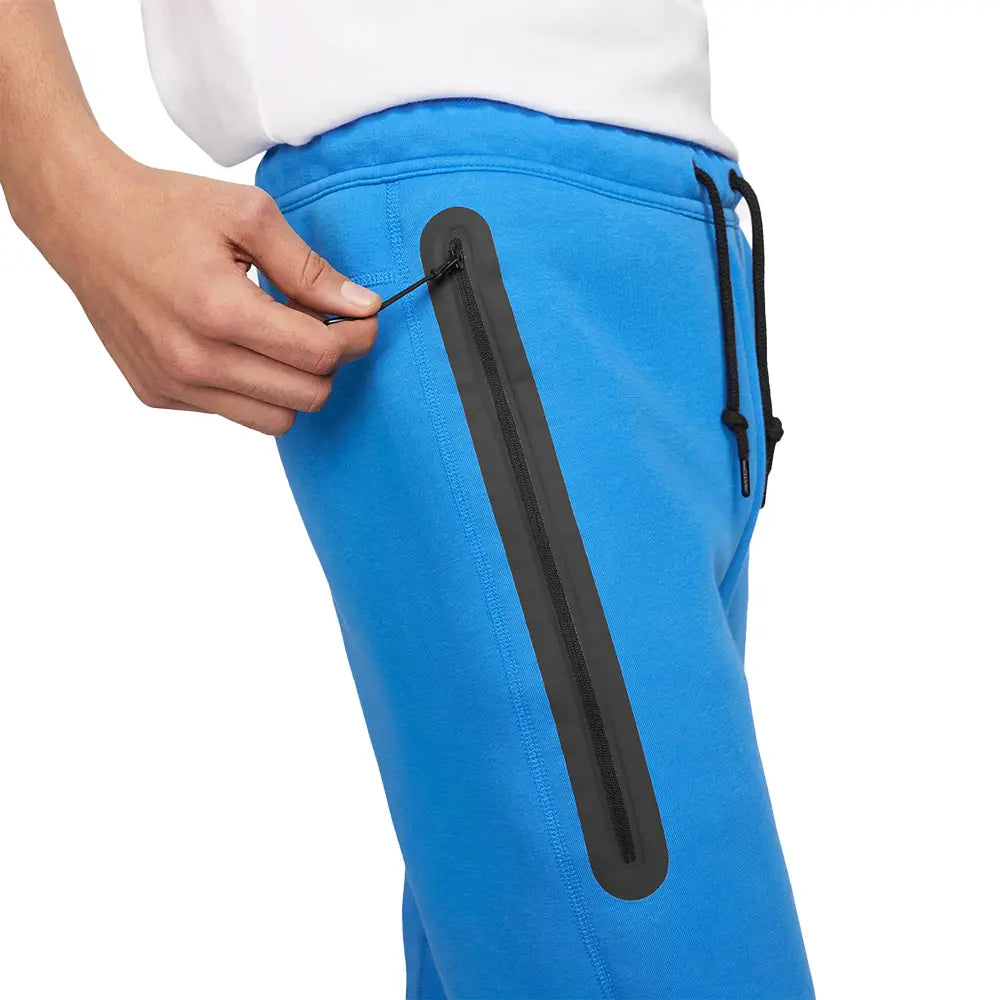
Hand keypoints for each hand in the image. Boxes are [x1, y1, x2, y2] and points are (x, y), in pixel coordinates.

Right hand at [18, 144, 379, 434]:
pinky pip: (234, 412)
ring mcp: (173, 384)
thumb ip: (309, 267)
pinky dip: (252, 387)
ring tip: (280, 336)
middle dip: (330, 362)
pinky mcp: (158, 394)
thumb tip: (361, 305)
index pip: (319, 355)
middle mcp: (193, 360)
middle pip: (307, 396)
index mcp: (219, 311)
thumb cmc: (163, 209)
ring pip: (276, 420)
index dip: (356, 337)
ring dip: (294, 384)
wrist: (82, 220)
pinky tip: (237, 344)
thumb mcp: (247, 215)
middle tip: (321, 323)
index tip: (363, 318)